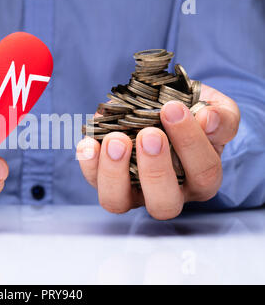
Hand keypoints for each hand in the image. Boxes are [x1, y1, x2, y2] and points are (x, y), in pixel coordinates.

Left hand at [77, 84, 239, 219]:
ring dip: (114, 172)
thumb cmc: (191, 113)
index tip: (173, 109)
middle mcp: (167, 193)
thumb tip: (209, 120)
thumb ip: (221, 117)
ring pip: (118, 202)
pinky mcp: (105, 180)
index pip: (202, 173)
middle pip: (163, 203)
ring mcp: (132, 191)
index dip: (189, 142)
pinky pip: (92, 180)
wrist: (162, 107)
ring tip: (116, 140)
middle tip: (149, 134)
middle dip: (155, 170)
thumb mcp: (213, 109)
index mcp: (200, 179)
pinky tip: (90, 142)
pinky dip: (88, 163)